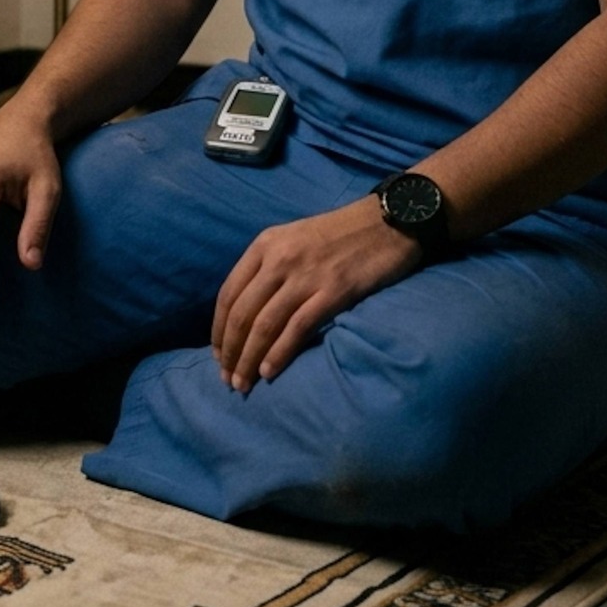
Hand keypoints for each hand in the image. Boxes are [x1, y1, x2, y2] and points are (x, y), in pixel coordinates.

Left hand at [212, 199, 420, 391]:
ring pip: (264, 325)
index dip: (219, 330)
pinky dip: (278, 354)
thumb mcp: (293, 238)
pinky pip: (296, 328)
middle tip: (226, 380)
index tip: (218, 356)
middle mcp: (279, 259)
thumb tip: (247, 312)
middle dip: (230, 352)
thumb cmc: (340, 233)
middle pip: (242, 314)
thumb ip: (268, 267)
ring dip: (249, 360)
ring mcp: (306, 275)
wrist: (387, 221)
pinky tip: (269, 372)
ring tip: (243, 384)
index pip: (228, 294)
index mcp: (265, 244)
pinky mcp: (334, 291)